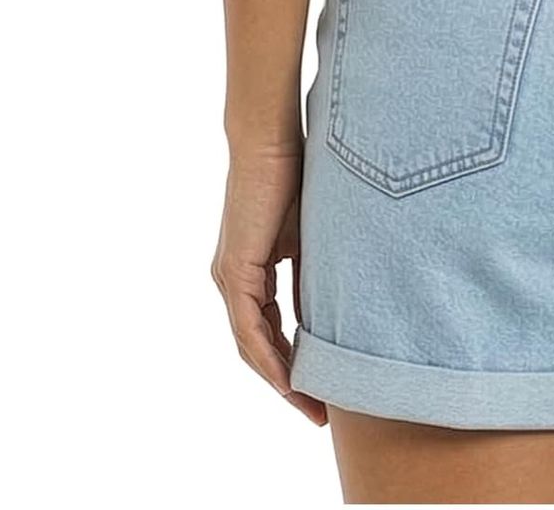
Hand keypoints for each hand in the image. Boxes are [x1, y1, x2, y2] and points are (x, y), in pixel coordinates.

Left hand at [211, 143, 326, 425]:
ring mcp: (230, 278)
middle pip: (257, 349)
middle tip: (319, 412)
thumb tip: (323, 316)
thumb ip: (309, 276)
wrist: (270, 142)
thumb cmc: (293, 176)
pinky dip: (269, 357)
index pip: (269, 332)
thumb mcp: (309, 238)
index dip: (293, 364)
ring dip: (280, 380)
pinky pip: (249, 329)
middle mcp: (233, 281)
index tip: (323, 388)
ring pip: (251, 346)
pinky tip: (290, 378)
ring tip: (310, 405)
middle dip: (289, 384)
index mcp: (249, 273)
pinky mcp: (234, 271)